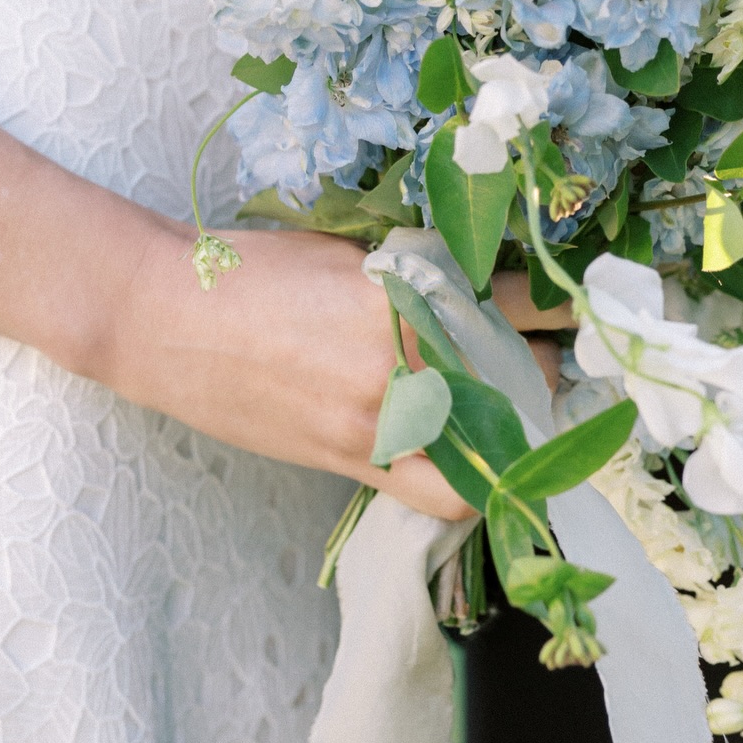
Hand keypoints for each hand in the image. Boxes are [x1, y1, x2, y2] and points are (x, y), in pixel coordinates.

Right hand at [0, 7, 569, 522]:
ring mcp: (378, 418)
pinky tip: (481, 466)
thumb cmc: (247, 269)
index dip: (561, 307)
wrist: (159, 317)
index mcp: (406, 291)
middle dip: (548, 369)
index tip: (584, 308)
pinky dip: (471, 481)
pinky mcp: (349, 460)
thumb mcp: (347, 251)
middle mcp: (403, 359)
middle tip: (554, 360)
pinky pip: (438, 491)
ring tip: (522, 414)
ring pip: (492, 442)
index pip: (519, 304)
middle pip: (520, 377)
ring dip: (519, 430)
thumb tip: (481, 290)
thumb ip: (417, 275)